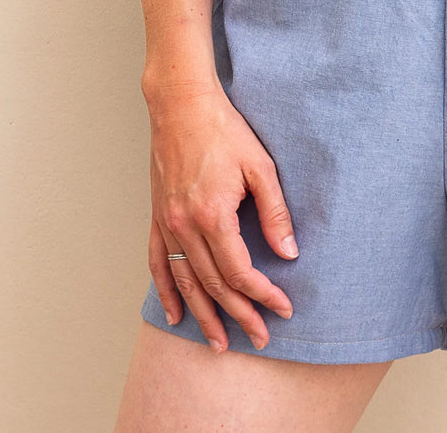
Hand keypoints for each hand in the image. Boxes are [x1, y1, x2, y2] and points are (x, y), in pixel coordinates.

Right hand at [145, 80, 297, 351]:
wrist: (181, 105)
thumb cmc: (225, 131)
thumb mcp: (261, 167)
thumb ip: (275, 212)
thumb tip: (289, 252)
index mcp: (212, 215)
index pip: (239, 271)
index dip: (263, 294)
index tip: (283, 308)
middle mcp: (184, 226)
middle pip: (213, 284)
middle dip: (238, 315)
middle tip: (260, 337)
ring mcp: (166, 223)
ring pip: (184, 281)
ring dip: (203, 314)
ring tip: (218, 342)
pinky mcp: (157, 216)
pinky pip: (157, 263)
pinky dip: (166, 291)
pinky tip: (176, 313)